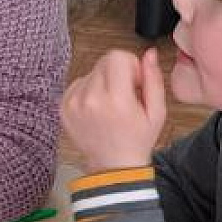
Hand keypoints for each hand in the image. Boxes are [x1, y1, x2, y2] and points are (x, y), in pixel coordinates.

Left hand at [62, 48, 165, 173]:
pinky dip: (89, 91)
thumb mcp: (157, 112)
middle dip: (117, 73)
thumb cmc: (137, 141)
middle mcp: (91, 100)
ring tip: (110, 105)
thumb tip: (149, 54)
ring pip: (91, 72)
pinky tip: (98, 109)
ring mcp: (74, 104)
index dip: (131, 65)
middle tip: (124, 95)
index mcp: (116, 100)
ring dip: (102, 82)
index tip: (134, 83)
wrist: (114, 167)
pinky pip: (78, 83)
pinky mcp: (64, 108)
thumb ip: (154, 79)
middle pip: (104, 61)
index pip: (117, 56)